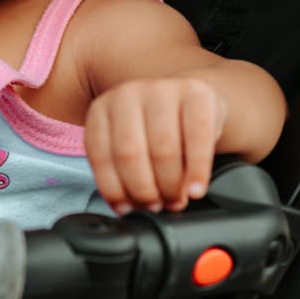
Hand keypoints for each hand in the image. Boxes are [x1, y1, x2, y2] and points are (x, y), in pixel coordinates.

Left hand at [84, 78, 226, 213]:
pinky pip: (198, 138)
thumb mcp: (130, 143)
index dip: (114, 189)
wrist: (191, 100)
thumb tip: (126, 209)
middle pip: (130, 153)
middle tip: (155, 206)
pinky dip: (198, 171)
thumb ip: (121, 170)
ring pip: (163, 149)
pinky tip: (196, 189)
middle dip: (143, 190)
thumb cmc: (156, 130)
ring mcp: (162, 89)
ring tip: (175, 200)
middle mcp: (128, 94)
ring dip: (169, 185)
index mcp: (103, 108)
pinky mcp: (196, 93)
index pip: (101, 154)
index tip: (127, 209)